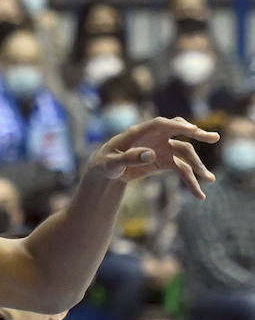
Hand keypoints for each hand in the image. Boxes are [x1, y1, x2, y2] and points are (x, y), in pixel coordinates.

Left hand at [90, 116, 217, 200]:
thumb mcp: (111, 164)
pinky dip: (190, 180)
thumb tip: (151, 154)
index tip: (192, 129)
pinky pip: (181, 169)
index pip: (160, 124)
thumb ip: (129, 158)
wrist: (106, 173)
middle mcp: (153, 138)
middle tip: (215, 138)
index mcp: (138, 133)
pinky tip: (199, 194)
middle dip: (197, 134)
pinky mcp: (163, 162)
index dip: (176, 125)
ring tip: (210, 180)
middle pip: (178, 132)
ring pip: (184, 154)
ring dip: (197, 166)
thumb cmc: (104, 164)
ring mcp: (160, 149)